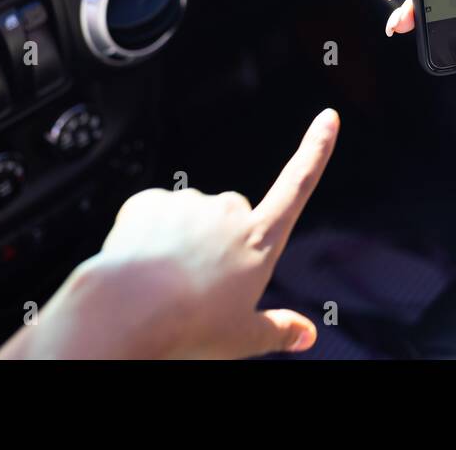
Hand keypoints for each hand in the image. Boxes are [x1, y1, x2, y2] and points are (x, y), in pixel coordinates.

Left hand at [0, 109, 339, 359]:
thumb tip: (307, 334)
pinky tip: (140, 266)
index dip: (316, 151)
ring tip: (163, 283)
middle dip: (217, 239)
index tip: (328, 118)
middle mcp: (229, 212)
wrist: (127, 314)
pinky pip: (151, 216)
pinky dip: (146, 237)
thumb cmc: (189, 328)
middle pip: (231, 216)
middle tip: (197, 284)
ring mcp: (190, 204)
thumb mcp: (243, 337)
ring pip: (188, 218)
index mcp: (260, 241)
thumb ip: (279, 330)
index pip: (297, 186)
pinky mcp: (150, 202)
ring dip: (179, 240)